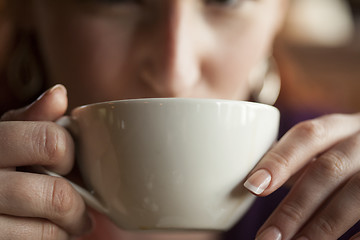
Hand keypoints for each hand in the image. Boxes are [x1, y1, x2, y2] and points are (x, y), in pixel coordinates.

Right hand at [0, 85, 91, 239]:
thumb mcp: (5, 134)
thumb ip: (32, 118)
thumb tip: (60, 93)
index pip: (50, 142)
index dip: (68, 155)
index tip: (68, 163)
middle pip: (56, 194)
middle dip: (75, 206)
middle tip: (79, 210)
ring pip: (46, 229)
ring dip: (67, 230)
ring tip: (68, 226)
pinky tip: (49, 234)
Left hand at [243, 113, 359, 239]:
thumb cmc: (349, 155)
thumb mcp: (327, 148)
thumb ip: (296, 159)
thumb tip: (253, 179)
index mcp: (340, 128)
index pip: (307, 135)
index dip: (280, 159)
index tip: (253, 186)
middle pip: (329, 170)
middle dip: (295, 207)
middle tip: (267, 238)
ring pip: (357, 193)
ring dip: (323, 227)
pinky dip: (356, 236)